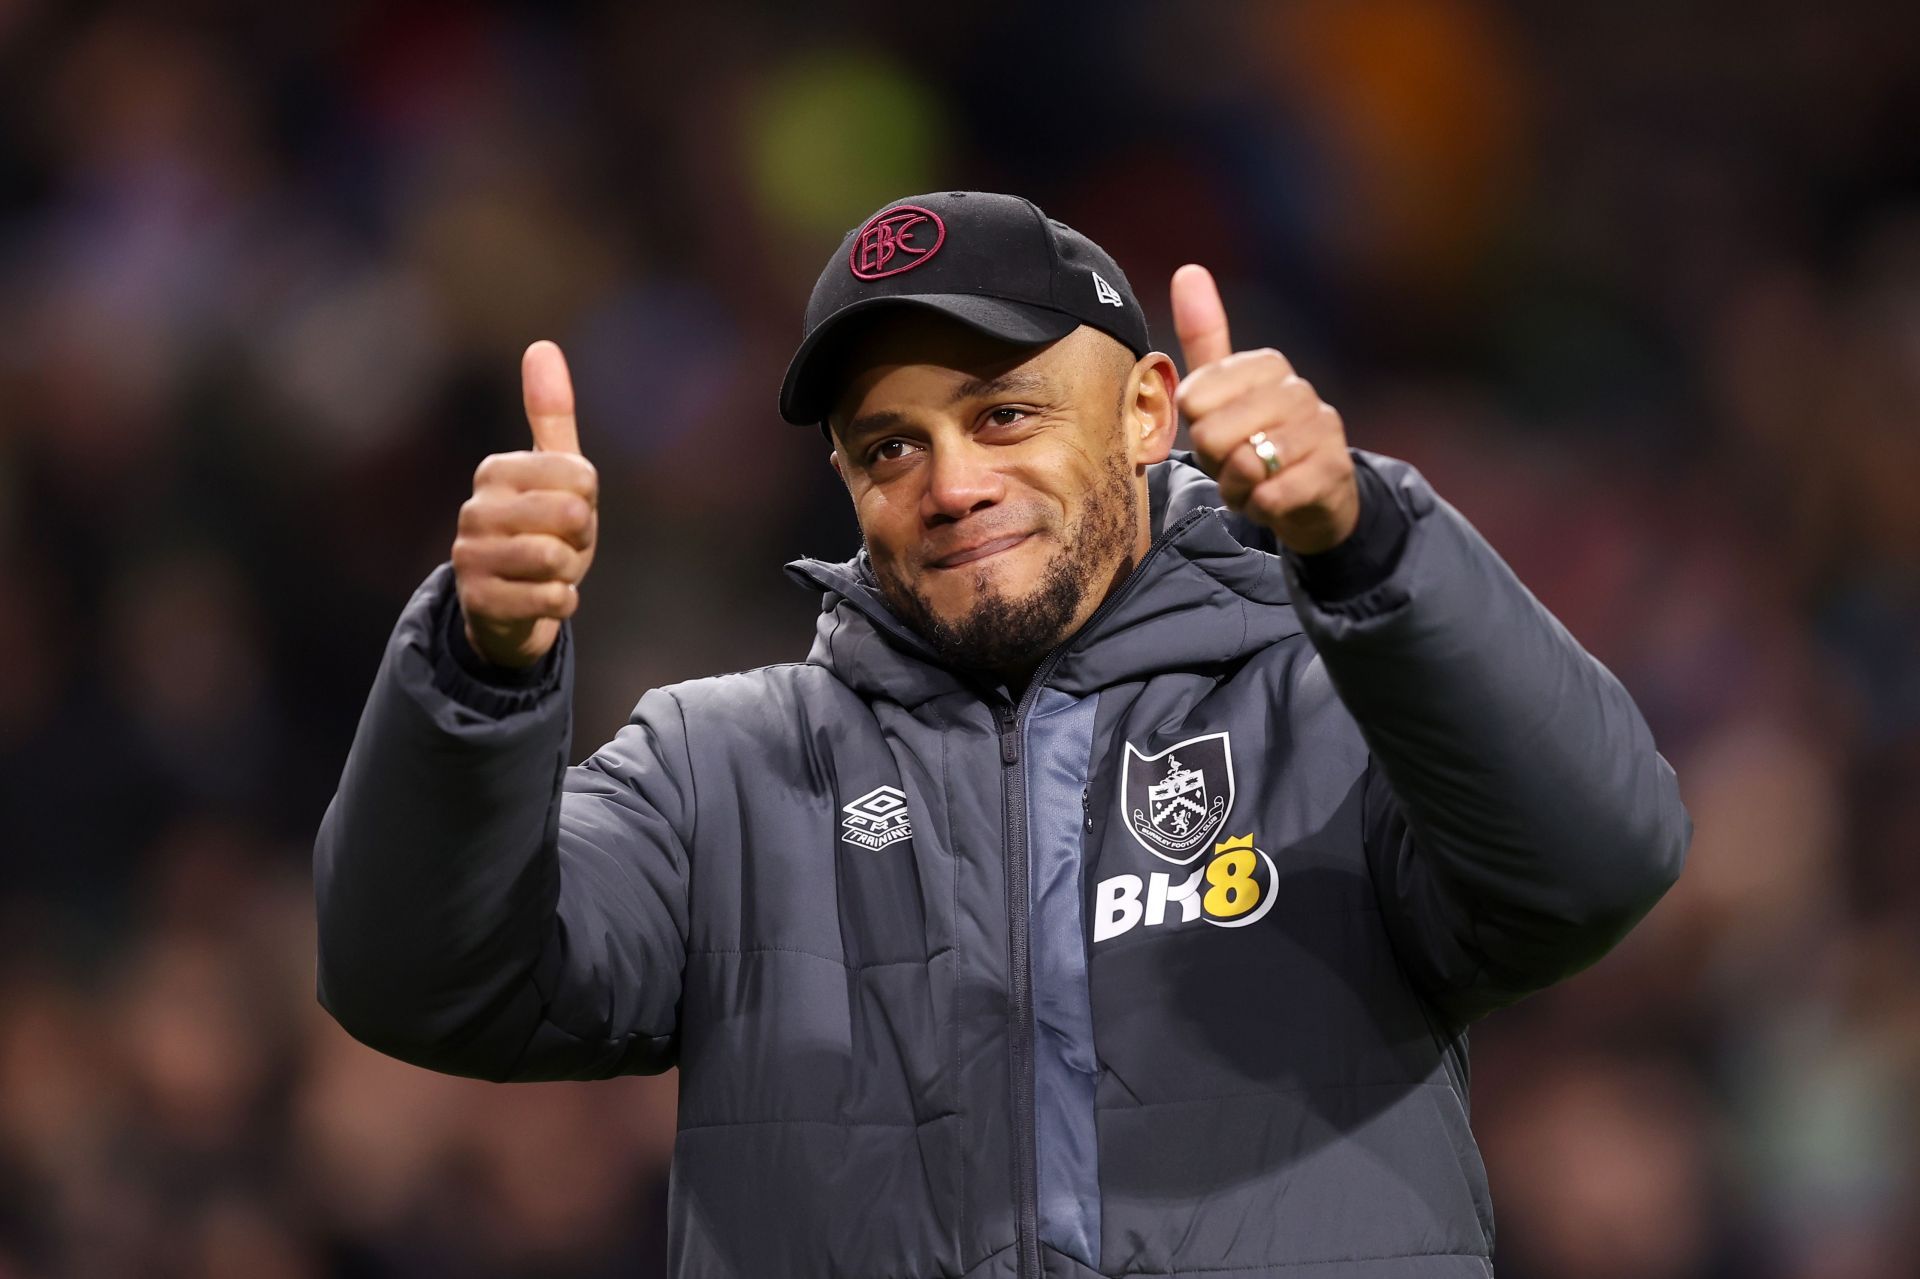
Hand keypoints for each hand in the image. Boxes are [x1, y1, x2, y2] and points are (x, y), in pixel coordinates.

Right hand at [452, 340, 598, 667]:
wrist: (512, 606)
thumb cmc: (541, 530)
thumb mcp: (553, 472)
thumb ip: (550, 413)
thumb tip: (542, 345)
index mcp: (495, 471)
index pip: (580, 477)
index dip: (588, 501)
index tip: (568, 510)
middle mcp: (475, 509)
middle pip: (571, 516)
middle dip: (581, 539)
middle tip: (562, 544)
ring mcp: (470, 556)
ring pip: (557, 559)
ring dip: (570, 571)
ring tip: (551, 571)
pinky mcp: (479, 600)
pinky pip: (551, 598)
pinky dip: (562, 601)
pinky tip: (546, 597)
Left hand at [1171, 264, 1358, 553]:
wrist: (1316, 499)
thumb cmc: (1259, 442)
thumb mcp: (1224, 394)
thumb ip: (1205, 337)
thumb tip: (1189, 270)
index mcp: (1267, 365)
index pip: (1193, 399)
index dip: (1196, 430)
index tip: (1219, 434)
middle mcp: (1298, 390)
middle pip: (1213, 433)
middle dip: (1215, 462)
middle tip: (1237, 465)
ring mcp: (1322, 430)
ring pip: (1245, 464)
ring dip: (1239, 488)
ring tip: (1256, 483)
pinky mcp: (1333, 472)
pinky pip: (1272, 494)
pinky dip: (1262, 506)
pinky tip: (1275, 500)